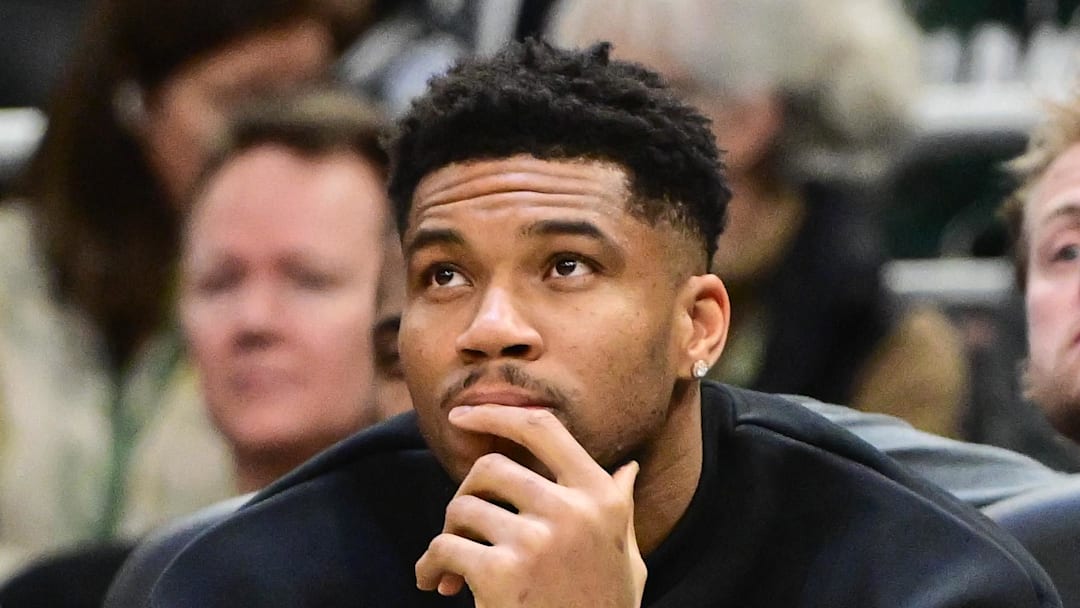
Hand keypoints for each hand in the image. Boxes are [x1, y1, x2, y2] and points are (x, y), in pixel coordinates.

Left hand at [415, 405, 645, 606]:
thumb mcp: (626, 559)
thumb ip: (621, 509)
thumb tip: (628, 469)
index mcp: (600, 498)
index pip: (544, 428)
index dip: (497, 413)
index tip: (462, 415)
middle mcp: (572, 510)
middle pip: (492, 467)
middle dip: (468, 493)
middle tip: (462, 525)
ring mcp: (536, 540)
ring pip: (463, 508)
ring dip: (449, 535)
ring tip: (451, 566)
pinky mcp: (500, 573)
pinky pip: (444, 547)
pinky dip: (430, 566)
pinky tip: (435, 586)